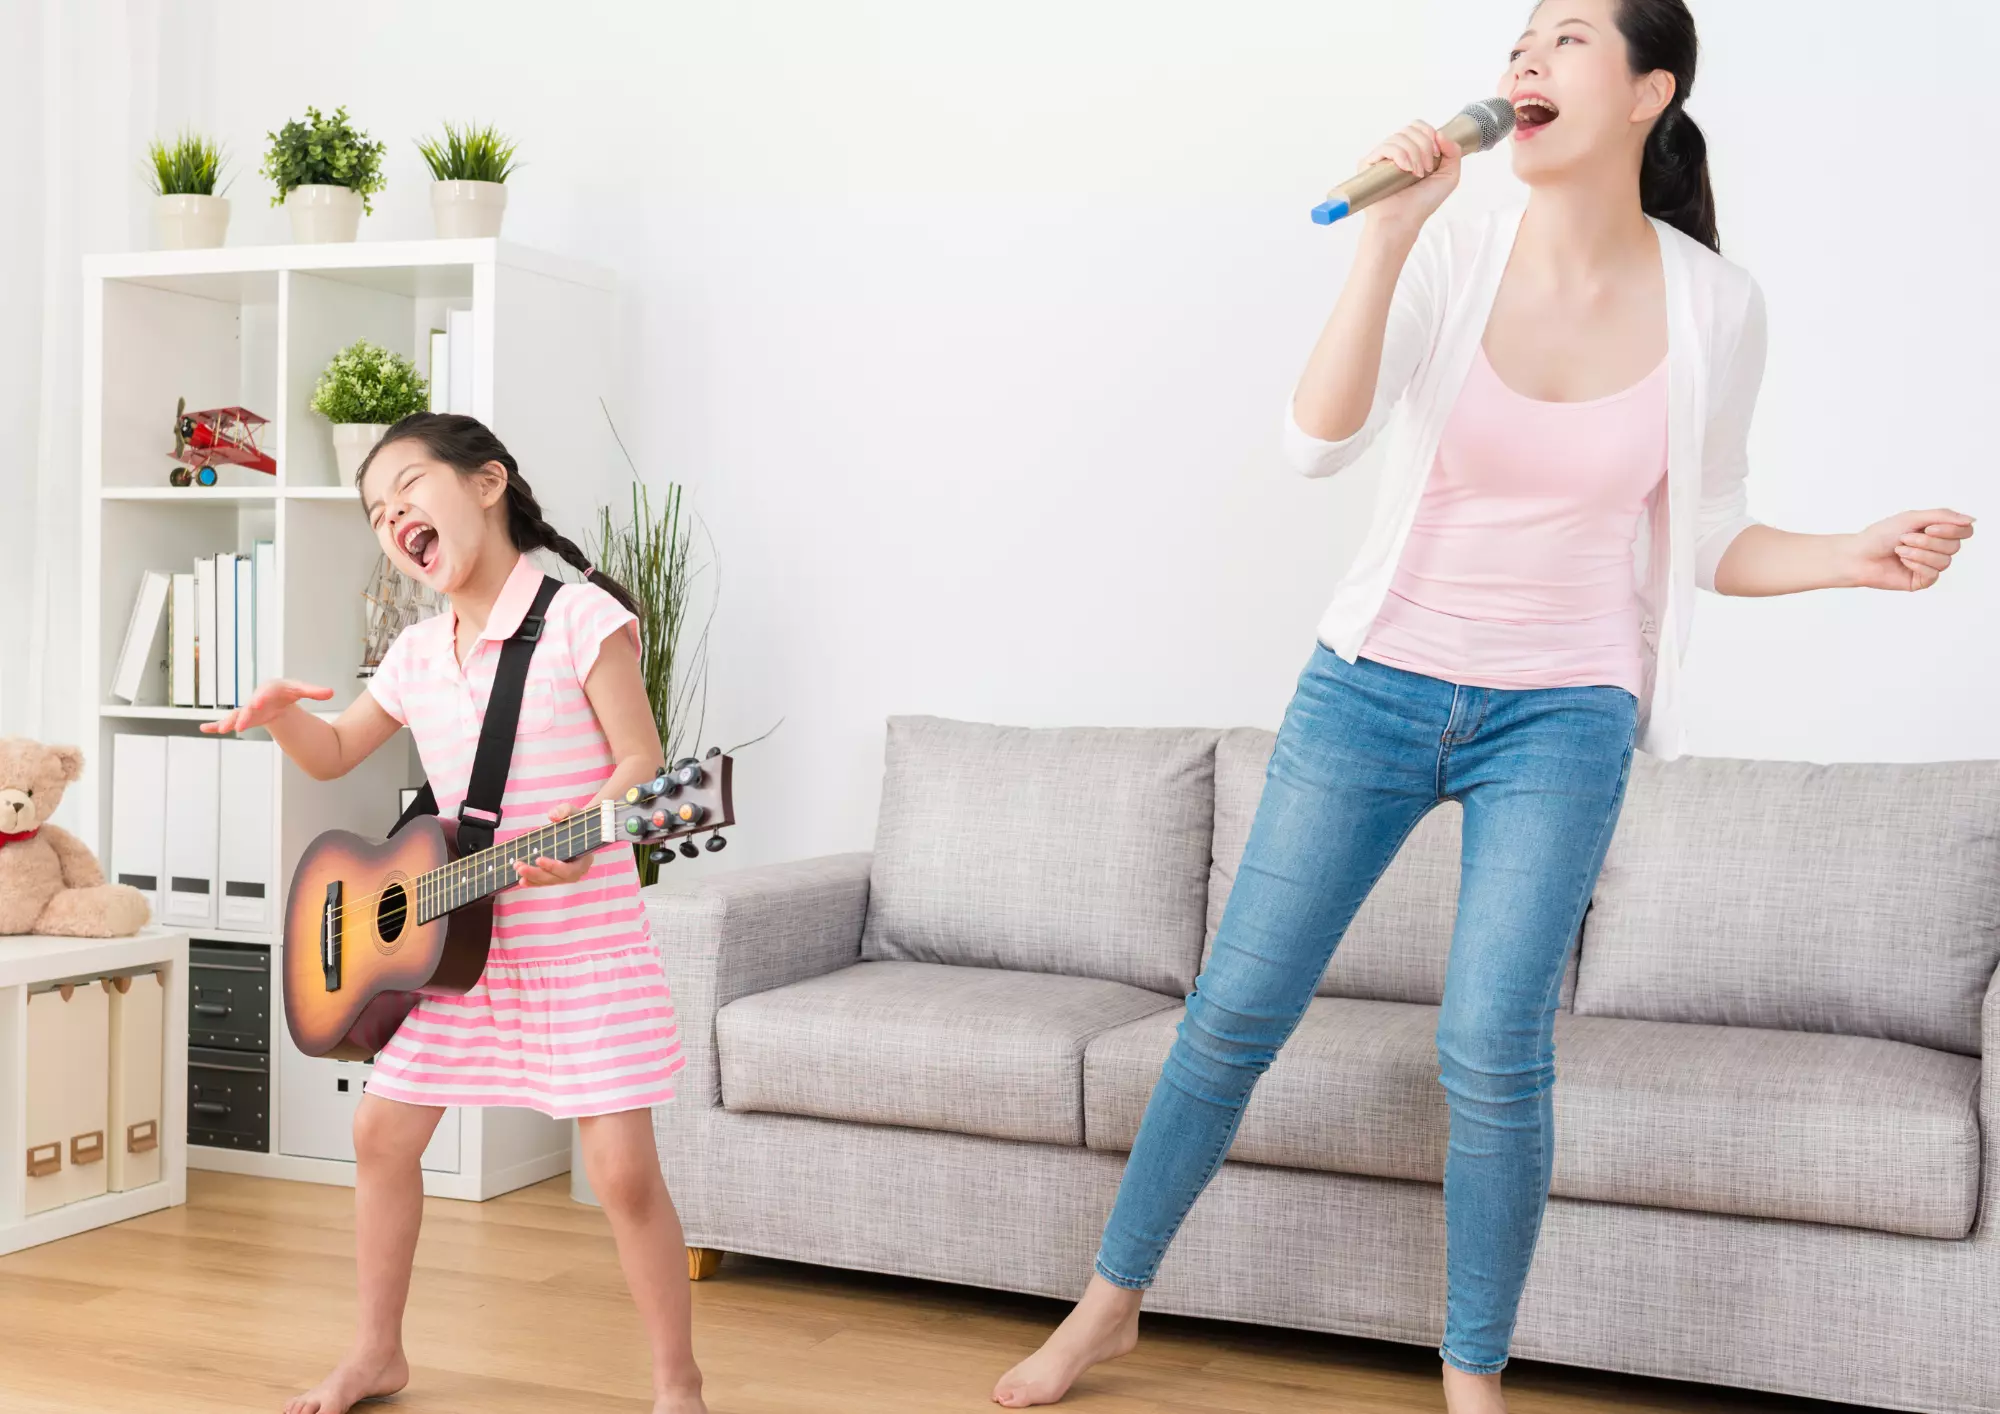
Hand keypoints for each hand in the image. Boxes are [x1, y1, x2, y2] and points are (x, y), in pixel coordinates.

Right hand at [200, 678, 332, 733]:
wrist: (276, 694)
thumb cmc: (288, 692)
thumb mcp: (301, 690)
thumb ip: (314, 691)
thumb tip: (331, 693)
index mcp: (269, 690)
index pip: (264, 694)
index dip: (260, 699)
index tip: (257, 704)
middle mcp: (255, 699)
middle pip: (248, 708)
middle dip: (244, 715)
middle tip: (238, 725)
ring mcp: (248, 709)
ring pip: (236, 715)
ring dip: (228, 722)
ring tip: (221, 730)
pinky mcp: (243, 718)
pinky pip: (227, 720)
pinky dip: (215, 724)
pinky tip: (204, 728)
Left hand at [513, 802, 593, 886]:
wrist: (578, 828)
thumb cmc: (577, 821)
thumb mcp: (573, 812)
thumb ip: (565, 811)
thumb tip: (552, 816)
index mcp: (585, 859)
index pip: (570, 870)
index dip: (554, 867)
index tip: (538, 859)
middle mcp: (577, 871)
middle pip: (557, 878)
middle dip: (537, 874)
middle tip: (520, 867)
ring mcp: (566, 875)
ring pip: (549, 881)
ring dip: (532, 877)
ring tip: (517, 868)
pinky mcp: (557, 875)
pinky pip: (545, 881)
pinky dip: (533, 882)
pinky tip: (521, 880)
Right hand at [1358, 121, 1461, 236]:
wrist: (1403, 221)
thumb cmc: (1423, 203)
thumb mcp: (1449, 176)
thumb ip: (1454, 152)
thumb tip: (1440, 133)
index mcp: (1412, 151)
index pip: (1417, 126)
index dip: (1429, 134)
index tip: (1436, 154)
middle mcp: (1395, 152)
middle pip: (1410, 129)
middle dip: (1424, 146)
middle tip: (1426, 169)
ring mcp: (1380, 158)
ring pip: (1399, 137)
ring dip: (1414, 154)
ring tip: (1416, 174)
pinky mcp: (1367, 164)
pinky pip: (1385, 147)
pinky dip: (1400, 155)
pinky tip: (1405, 170)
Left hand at [1843, 509, 1974, 591]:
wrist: (1857, 555)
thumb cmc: (1880, 535)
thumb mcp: (1912, 518)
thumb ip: (1943, 516)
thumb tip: (1972, 520)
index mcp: (1937, 532)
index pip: (1964, 531)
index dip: (1952, 530)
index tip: (1930, 527)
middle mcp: (1936, 549)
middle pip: (1955, 546)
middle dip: (1929, 541)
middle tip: (1905, 538)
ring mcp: (1929, 566)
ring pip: (1945, 561)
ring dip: (1919, 552)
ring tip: (1899, 550)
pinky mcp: (1921, 581)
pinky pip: (1933, 574)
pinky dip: (1916, 564)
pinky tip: (1902, 561)